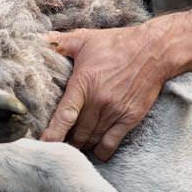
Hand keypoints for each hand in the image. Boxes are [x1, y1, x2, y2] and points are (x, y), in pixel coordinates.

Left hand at [42, 26, 173, 160]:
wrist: (154, 50)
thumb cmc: (117, 43)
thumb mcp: (85, 38)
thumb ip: (59, 42)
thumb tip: (37, 40)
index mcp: (83, 83)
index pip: (64, 115)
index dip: (52, 133)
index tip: (43, 144)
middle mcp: (98, 101)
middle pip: (76, 132)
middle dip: (64, 141)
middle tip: (55, 146)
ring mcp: (115, 111)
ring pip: (91, 139)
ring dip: (80, 146)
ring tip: (71, 149)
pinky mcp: (130, 118)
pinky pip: (112, 143)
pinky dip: (101, 151)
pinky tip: (95, 152)